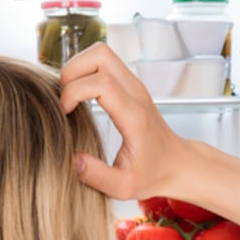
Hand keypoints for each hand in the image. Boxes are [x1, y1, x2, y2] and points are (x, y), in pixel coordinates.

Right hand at [58, 43, 190, 200]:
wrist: (177, 164)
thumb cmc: (151, 175)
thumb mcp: (122, 187)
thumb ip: (96, 176)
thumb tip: (72, 159)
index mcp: (134, 115)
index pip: (100, 83)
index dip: (73, 92)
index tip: (64, 114)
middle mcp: (135, 93)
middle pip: (99, 54)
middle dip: (71, 71)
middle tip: (63, 98)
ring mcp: (133, 85)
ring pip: (100, 52)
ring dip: (77, 68)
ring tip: (68, 96)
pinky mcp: (129, 84)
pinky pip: (103, 63)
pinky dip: (84, 71)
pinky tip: (79, 97)